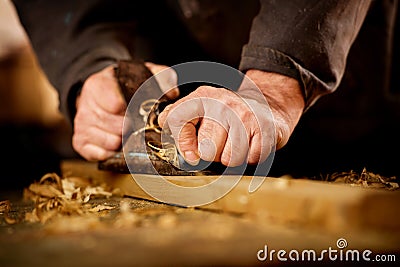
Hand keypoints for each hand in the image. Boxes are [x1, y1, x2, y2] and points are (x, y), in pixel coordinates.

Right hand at [73, 62, 178, 160]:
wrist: (98, 93)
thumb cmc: (122, 86)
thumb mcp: (140, 73)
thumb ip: (160, 76)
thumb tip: (173, 93)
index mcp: (98, 85)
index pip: (116, 104)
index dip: (133, 110)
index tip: (142, 111)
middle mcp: (86, 105)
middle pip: (117, 126)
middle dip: (133, 128)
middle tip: (141, 124)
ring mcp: (81, 125)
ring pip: (111, 142)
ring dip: (126, 141)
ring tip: (130, 132)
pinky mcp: (80, 142)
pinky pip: (100, 155)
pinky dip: (113, 152)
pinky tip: (119, 142)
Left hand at [158, 70, 303, 166]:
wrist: (268, 106)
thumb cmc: (229, 114)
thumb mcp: (202, 107)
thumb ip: (179, 116)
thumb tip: (162, 123)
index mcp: (202, 97)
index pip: (178, 121)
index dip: (183, 145)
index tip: (191, 154)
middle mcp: (222, 104)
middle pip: (207, 151)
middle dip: (213, 155)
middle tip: (220, 146)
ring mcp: (244, 115)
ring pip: (230, 159)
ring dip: (233, 158)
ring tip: (236, 145)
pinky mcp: (264, 128)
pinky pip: (252, 159)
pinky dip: (252, 157)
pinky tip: (251, 144)